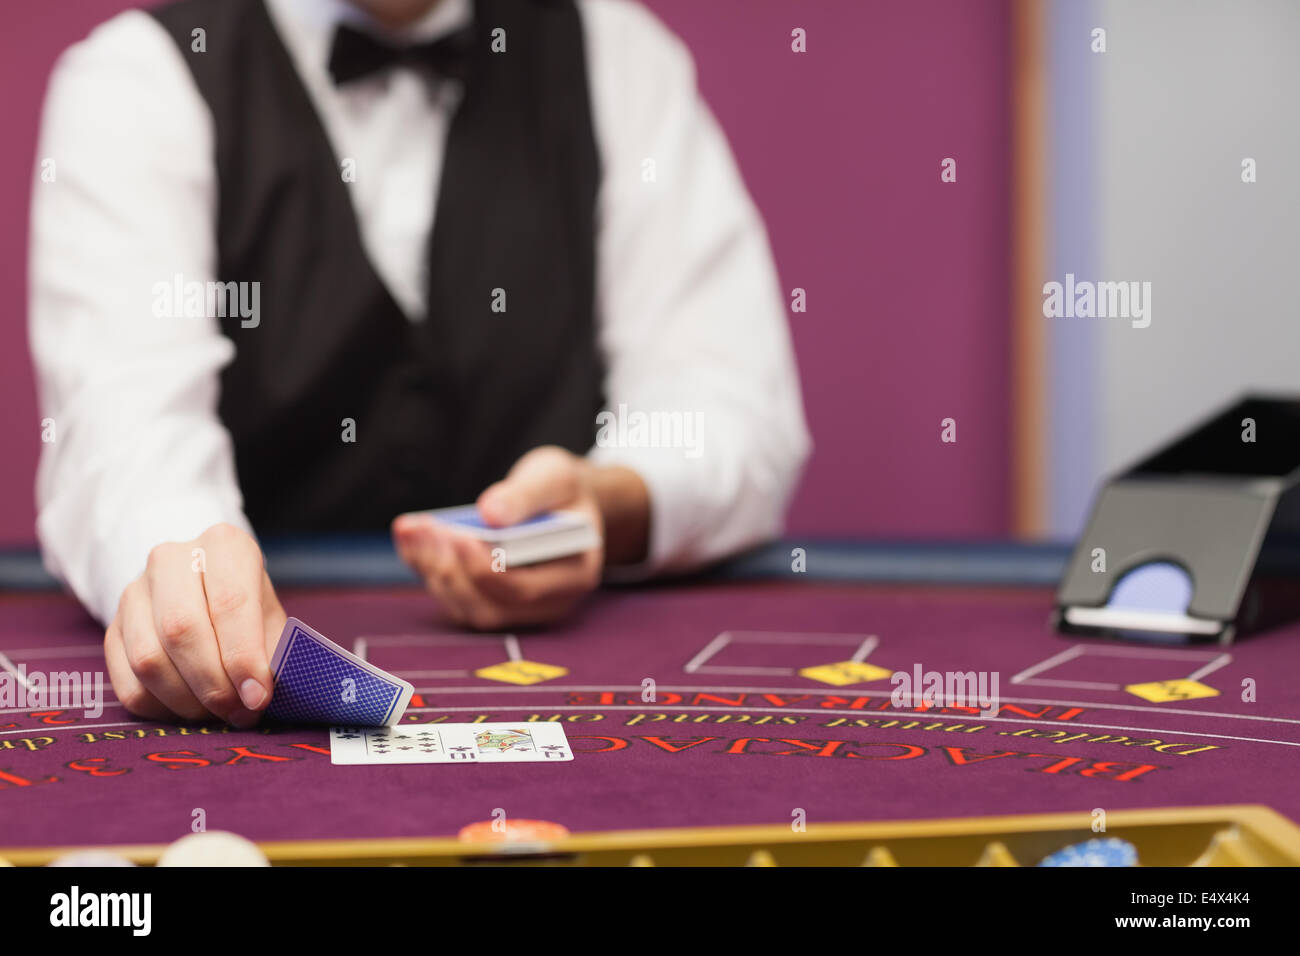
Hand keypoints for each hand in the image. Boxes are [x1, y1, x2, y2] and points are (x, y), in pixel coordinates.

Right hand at [104, 523, 285, 725]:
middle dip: (214, 684)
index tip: (257, 697)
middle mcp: (171, 561)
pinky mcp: (111, 628)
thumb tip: (261, 695)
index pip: (230, 603)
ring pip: (149, 660)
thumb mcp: (269, 614)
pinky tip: (189, 708)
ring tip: (217, 713)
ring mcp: (133, 593)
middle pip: (182, 631)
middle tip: (239, 712)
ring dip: (187, 700)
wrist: (200, 583)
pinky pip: (128, 684)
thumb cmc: (245, 604)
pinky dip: (161, 708)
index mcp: (223, 546)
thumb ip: (271, 650)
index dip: (243, 657)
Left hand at [393, 446, 605, 629]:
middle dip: (452, 569)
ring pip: (467, 608)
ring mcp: (519, 609)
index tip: (456, 536)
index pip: (524, 588)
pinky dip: (427, 569)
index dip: (485, 569)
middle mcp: (549, 602)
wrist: (560, 502)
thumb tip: (490, 513)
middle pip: (491, 606)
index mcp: (575, 573)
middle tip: (428, 529)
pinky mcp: (491, 602)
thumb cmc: (561, 490)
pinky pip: (455, 597)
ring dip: (435, 570)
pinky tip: (411, 536)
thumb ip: (526, 494)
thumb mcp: (554, 476)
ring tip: (415, 530)